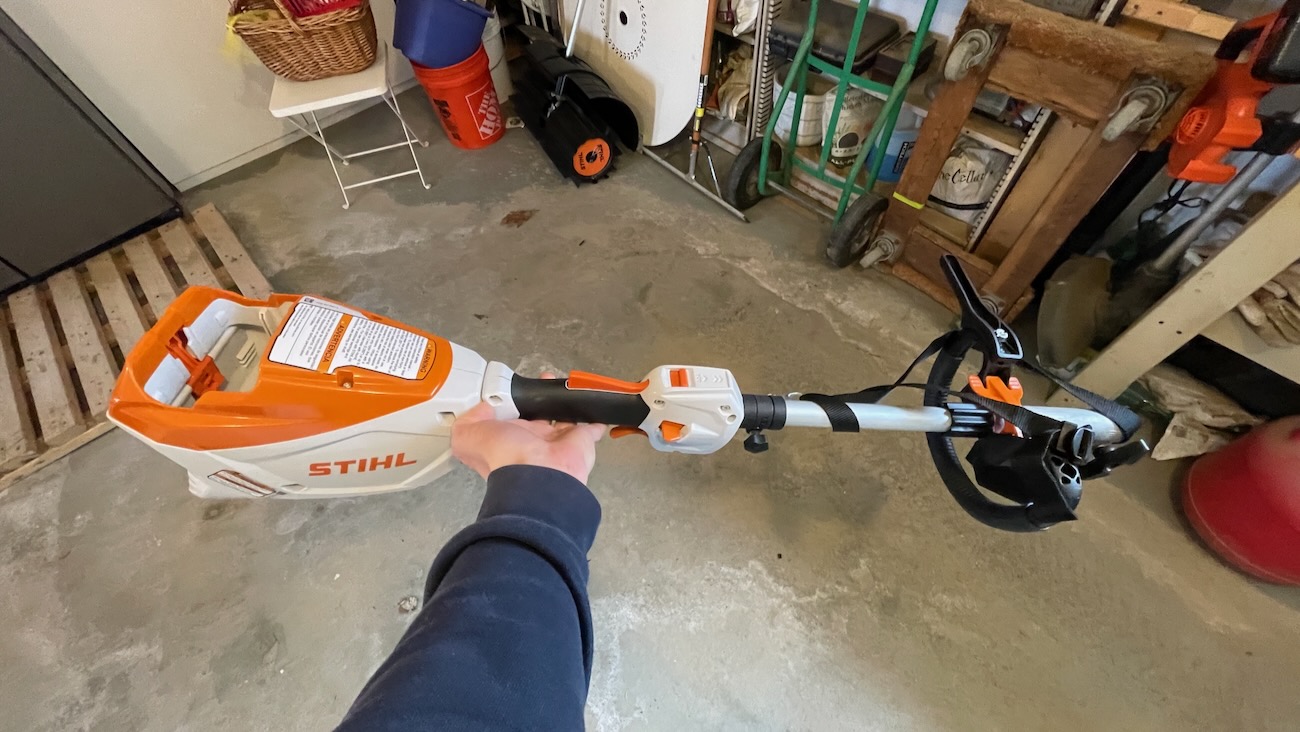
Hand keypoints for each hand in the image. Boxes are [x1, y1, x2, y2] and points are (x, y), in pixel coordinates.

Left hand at [452, 375, 605, 483]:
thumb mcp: (469, 436)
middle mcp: (533, 442)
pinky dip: (594, 418)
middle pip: (537, 416)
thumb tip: (484, 407)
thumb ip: (470, 420)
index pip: (510, 418)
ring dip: (563, 402)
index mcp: (508, 439)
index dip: (511, 401)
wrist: (539, 474)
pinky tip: (594, 406)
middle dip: (539, 398)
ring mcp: (558, 442)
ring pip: (562, 417)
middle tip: (542, 379)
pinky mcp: (582, 441)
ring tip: (562, 383)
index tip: (515, 386)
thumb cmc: (504, 456)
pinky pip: (591, 426)